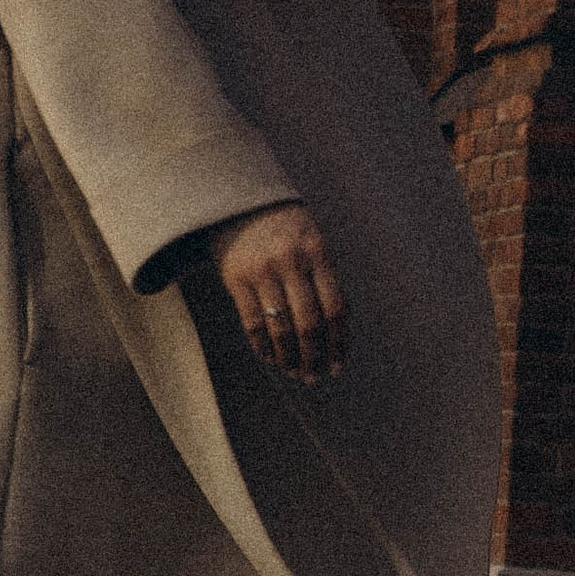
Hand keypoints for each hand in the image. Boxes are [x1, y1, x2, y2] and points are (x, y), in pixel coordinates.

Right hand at [207, 199, 347, 382]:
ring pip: (280, 327)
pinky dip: (262, 346)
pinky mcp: (236, 278)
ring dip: (288, 357)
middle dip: (313, 356)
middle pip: (309, 323)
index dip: (338, 343)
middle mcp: (291, 261)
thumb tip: (335, 333)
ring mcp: (262, 270)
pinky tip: (269, 357)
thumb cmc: (284, 228)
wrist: (238, 199)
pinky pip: (252, 322)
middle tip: (313, 376)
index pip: (335, 308)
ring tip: (293, 371)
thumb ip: (324, 280)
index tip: (337, 365)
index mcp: (318, 252)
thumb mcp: (311, 242)